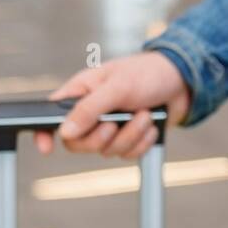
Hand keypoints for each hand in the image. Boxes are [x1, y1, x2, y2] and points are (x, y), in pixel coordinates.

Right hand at [34, 52, 190, 158]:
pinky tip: (151, 125)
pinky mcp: (129, 137)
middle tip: (118, 122)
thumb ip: (90, 108)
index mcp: (81, 93)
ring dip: (130, 135)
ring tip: (144, 114)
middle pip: (78, 143)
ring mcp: (110, 126)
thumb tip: (65, 131)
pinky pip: (127, 154)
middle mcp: (92, 112)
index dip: (45, 133)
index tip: (46, 148)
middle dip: (102, 137)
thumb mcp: (117, 86)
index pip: (51, 116)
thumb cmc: (147, 73)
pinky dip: (142, 142)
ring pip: (106, 150)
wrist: (182, 81)